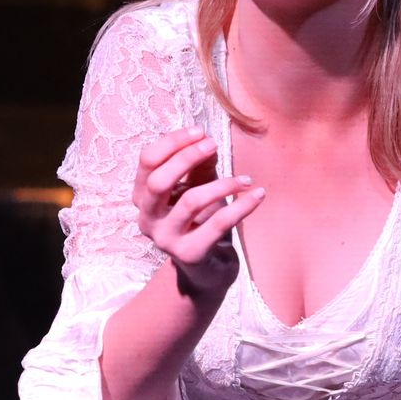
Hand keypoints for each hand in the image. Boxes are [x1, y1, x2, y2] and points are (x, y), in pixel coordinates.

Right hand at [134, 128, 263, 298]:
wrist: (206, 267)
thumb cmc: (199, 219)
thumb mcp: (196, 186)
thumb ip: (198, 165)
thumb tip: (206, 140)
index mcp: (142, 196)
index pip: (147, 161)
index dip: (172, 142)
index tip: (200, 132)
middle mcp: (147, 218)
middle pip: (159, 181)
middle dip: (187, 158)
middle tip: (214, 145)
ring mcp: (166, 239)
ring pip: (191, 201)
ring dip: (222, 184)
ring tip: (246, 179)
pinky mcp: (190, 254)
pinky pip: (218, 224)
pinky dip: (241, 206)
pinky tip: (258, 195)